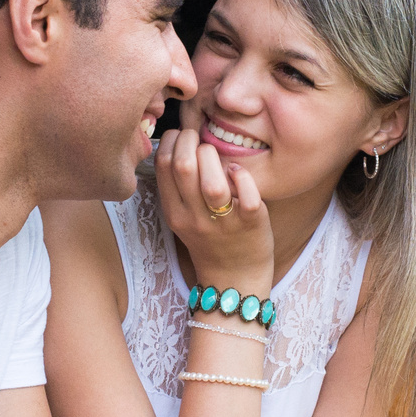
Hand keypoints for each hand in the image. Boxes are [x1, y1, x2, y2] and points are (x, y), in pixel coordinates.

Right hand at [156, 128, 272, 288]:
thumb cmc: (209, 239)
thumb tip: (177, 143)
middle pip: (185, 166)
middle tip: (200, 139)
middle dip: (192, 140)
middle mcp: (195, 218)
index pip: (164, 165)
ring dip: (215, 158)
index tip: (182, 136)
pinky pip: (248, 196)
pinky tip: (238, 173)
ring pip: (213, 182)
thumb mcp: (182, 217)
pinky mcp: (251, 223)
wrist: (234, 280)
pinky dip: (242, 177)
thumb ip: (177, 186)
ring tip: (219, 157)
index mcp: (174, 212)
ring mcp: (223, 222)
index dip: (173, 140)